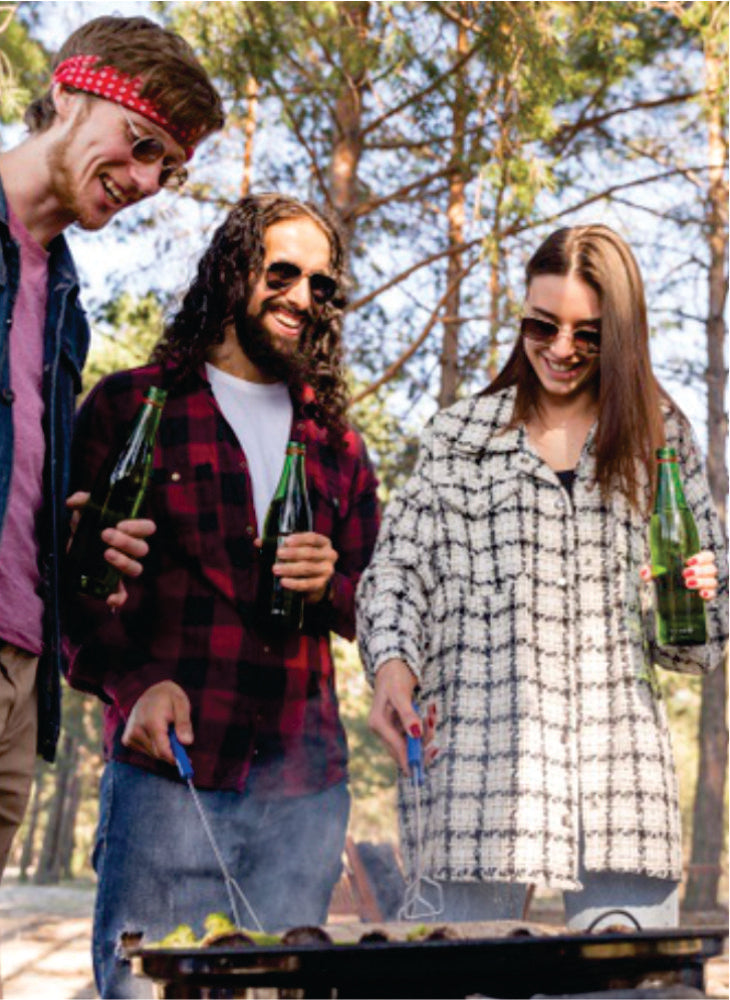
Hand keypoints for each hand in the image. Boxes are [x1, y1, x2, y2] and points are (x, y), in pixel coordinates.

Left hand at [66, 491, 155, 608]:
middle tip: (105, 534)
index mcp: (131, 532)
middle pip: (142, 548)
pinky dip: (118, 598)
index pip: (148, 528)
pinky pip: (122, 594)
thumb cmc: (88, 528)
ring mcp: (124, 568)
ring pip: (136, 569)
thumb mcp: (85, 513)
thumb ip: (82, 502)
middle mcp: (132, 550)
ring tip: (105, 554)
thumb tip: (72, 502)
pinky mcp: (113, 584)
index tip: (119, 524)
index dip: (138, 526)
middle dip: (125, 541)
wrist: (75, 550)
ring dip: (123, 562)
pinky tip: (108, 599)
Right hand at [122, 681, 191, 764]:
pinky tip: (157, 732)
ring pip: (152, 754)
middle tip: (180, 739)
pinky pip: (146, 751)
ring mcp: (130, 736)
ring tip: (167, 730)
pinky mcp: (127, 740)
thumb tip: (187, 742)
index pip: (162, 750)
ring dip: (163, 748)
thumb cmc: (169, 697)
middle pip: (158, 754)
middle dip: (172, 751)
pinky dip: (155, 746)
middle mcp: (137, 730)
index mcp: (151, 722)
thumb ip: (184, 723)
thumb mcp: (182, 704)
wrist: (151, 691)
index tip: (187, 761)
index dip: (175, 758)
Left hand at [256, 531, 336, 603]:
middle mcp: (329, 555)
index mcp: (324, 543)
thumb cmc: (303, 559)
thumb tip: (257, 542)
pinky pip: (307, 584)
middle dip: (293, 554)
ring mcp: (327, 571)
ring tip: (275, 569)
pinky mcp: (322, 585)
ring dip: (290, 568)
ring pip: (307, 568)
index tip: (286, 541)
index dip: (300, 539)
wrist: (314, 581)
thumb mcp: (294, 549)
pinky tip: (283, 582)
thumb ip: (277, 544)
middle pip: (310, 553)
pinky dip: (294, 583)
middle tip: (278, 554)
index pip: (313, 538)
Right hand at [368, 659, 436, 774]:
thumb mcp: (399, 693)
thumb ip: (407, 714)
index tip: (428, 761)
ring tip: (432, 713)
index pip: (396, 748)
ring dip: (427, 731)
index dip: (412, 758)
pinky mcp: (400, 725)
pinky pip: (416, 733)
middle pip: (404, 749)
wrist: (393, 666)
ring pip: (413, 742)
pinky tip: (430, 712)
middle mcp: (383, 729)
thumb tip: (416, 734)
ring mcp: (391, 728)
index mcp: (378, 723)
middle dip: (423, 742)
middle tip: (435, 733)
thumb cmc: (393, 677)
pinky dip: (426, 725)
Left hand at [640, 550, 718, 600]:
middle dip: (700, 570)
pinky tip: (700, 594)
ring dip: (702, 581)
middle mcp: (703, 573)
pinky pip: (712, 594)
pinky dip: (708, 594)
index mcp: (694, 563)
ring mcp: (705, 585)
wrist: (664, 600)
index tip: (688, 561)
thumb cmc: (663, 581)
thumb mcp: (654, 575)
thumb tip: (646, 572)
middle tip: (685, 573)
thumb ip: (649, 572)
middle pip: (711, 568)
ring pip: (713, 581)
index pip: (707, 556)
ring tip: (687, 584)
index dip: (702, 557)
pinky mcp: (705, 597)